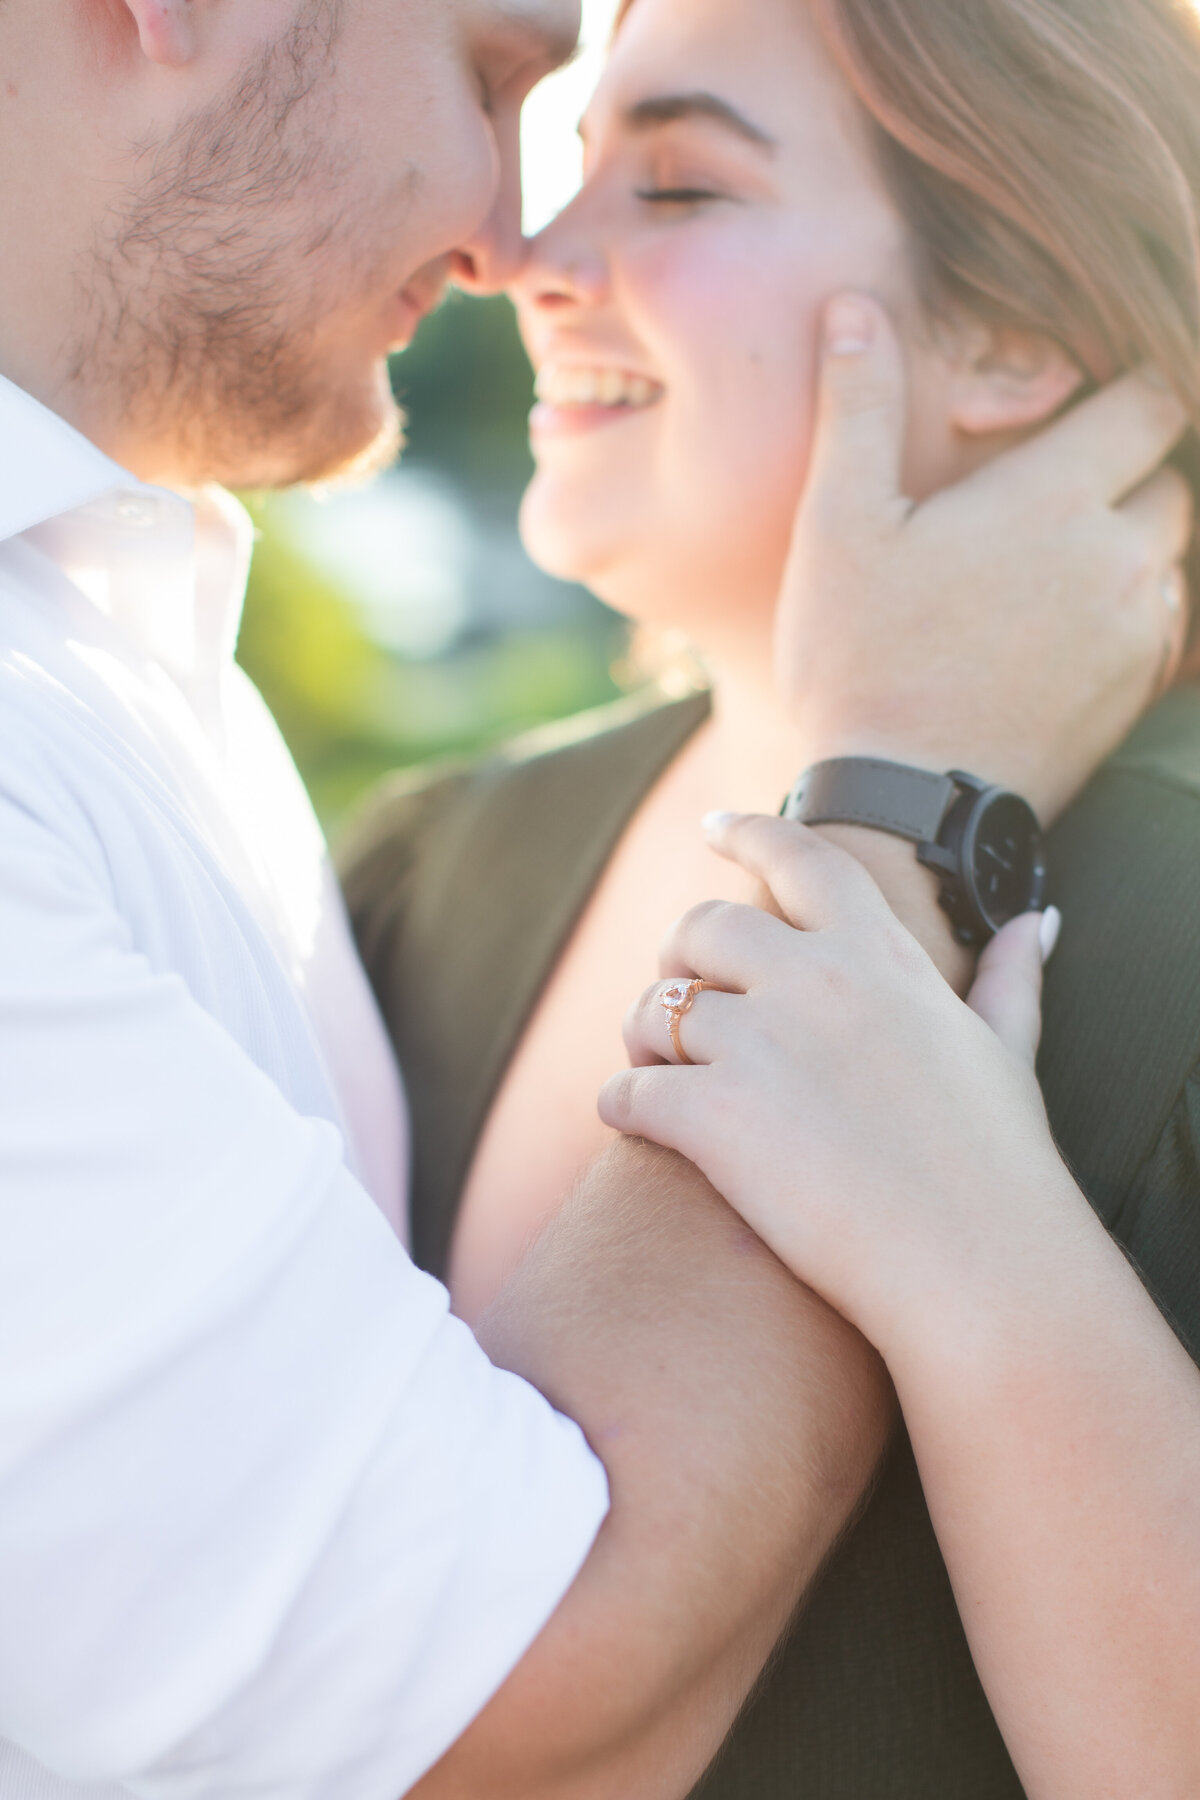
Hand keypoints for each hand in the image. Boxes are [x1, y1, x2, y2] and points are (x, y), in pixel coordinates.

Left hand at [599, 814, 1081, 1352]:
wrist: (978, 1268)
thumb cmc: (998, 1166)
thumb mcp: (1005, 1052)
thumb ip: (1010, 979)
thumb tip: (1038, 920)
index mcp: (879, 956)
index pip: (801, 858)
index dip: (748, 831)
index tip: (713, 825)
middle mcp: (814, 981)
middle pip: (703, 927)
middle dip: (678, 957)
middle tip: (680, 996)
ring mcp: (759, 1046)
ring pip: (654, 1009)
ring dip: (643, 1037)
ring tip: (653, 1067)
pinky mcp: (712, 1118)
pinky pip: (627, 1091)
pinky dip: (619, 1104)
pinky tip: (630, 1122)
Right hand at [779, 295, 1191, 823]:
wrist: (900, 803)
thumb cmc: (860, 658)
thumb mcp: (839, 525)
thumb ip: (859, 407)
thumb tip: (852, 305)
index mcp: (1055, 495)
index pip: (1152, 401)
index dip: (1126, 392)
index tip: (1081, 403)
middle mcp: (1120, 555)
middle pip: (1169, 478)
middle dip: (1125, 470)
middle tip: (1048, 491)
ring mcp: (1136, 630)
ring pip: (1168, 556)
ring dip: (1127, 546)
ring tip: (1046, 568)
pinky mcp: (1133, 694)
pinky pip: (1161, 627)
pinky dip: (1127, 613)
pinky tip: (1057, 632)